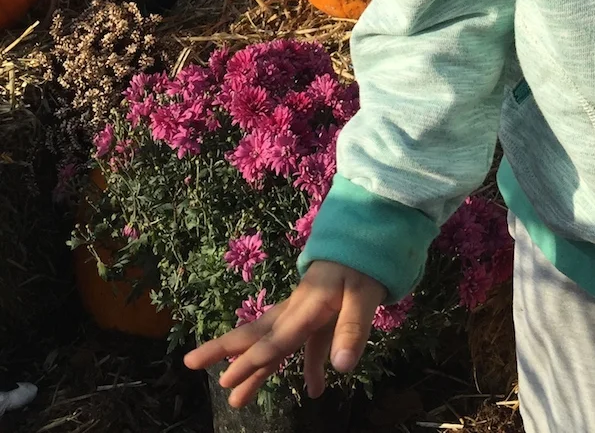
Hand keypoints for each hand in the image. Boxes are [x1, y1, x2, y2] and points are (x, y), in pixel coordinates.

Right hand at [183, 261, 385, 407]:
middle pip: (257, 333)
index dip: (251, 361)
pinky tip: (315, 388)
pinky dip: (309, 365)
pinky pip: (307, 342)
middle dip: (224, 350)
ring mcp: (307, 309)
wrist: (369, 230)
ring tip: (237, 399)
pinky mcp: (320, 310)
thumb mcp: (365, 293)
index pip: (275, 339)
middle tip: (190, 363)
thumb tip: (341, 368)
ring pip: (274, 340)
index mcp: (306, 304)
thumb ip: (352, 329)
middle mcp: (298, 308)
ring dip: (257, 368)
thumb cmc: (366, 259)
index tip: (225, 380)